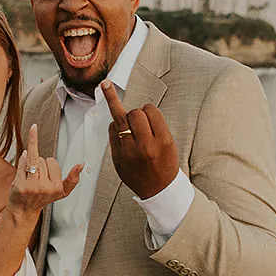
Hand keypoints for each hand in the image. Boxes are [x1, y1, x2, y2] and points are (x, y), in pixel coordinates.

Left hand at [8, 123, 82, 217]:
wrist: (23, 210)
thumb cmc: (41, 198)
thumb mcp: (61, 193)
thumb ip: (72, 180)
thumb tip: (81, 165)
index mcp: (56, 188)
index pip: (53, 162)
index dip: (49, 165)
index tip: (45, 173)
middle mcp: (45, 188)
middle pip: (42, 160)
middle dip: (39, 164)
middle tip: (36, 177)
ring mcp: (32, 186)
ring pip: (33, 159)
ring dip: (30, 162)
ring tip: (29, 175)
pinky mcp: (20, 184)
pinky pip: (22, 162)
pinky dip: (23, 158)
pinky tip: (24, 157)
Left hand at [102, 81, 178, 198]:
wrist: (158, 190)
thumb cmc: (165, 163)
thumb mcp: (169, 143)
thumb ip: (155, 126)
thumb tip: (137, 108)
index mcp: (163, 141)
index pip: (151, 110)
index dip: (148, 109)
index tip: (148, 113)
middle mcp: (146, 146)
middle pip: (135, 112)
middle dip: (136, 112)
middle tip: (138, 121)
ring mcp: (130, 152)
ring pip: (119, 118)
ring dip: (121, 111)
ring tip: (106, 86)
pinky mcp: (118, 157)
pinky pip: (111, 130)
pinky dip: (114, 126)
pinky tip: (119, 129)